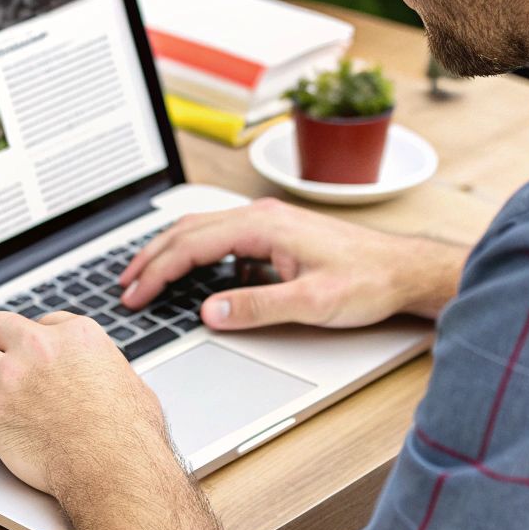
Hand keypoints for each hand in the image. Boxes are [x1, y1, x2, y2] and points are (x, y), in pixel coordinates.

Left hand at [0, 310, 173, 496]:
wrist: (113, 467)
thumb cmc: (129, 436)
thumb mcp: (132, 384)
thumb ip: (109, 371)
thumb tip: (108, 379)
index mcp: (77, 336)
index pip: (42, 322)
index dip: (31, 338)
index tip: (27, 350)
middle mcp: (39, 348)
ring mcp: (12, 377)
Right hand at [118, 197, 464, 329]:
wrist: (404, 270)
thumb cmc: (368, 281)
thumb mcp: (313, 303)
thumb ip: (257, 307)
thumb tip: (209, 312)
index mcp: (263, 225)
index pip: (191, 245)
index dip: (157, 271)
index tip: (134, 294)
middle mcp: (261, 216)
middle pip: (187, 231)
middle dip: (150, 258)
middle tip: (124, 286)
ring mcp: (267, 222)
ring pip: (201, 230)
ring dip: (169, 252)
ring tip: (144, 275)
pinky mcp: (274, 234)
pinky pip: (220, 237)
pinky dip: (193, 251)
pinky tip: (191, 273)